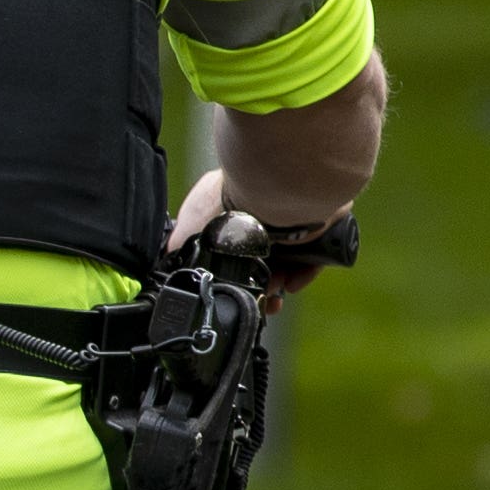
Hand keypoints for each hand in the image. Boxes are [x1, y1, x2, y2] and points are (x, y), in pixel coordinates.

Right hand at [167, 169, 346, 308]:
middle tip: (257, 298)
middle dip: (258, 284)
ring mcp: (292, 221)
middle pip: (262, 259)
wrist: (268, 192)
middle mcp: (263, 213)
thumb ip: (181, 243)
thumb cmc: (225, 203)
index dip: (233, 272)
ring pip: (286, 262)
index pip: (234, 248)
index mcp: (235, 210)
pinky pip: (312, 258)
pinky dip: (302, 275)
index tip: (233, 289)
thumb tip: (171, 260)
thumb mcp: (190, 224)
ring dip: (278, 283)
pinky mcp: (318, 227)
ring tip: (273, 294)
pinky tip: (291, 285)